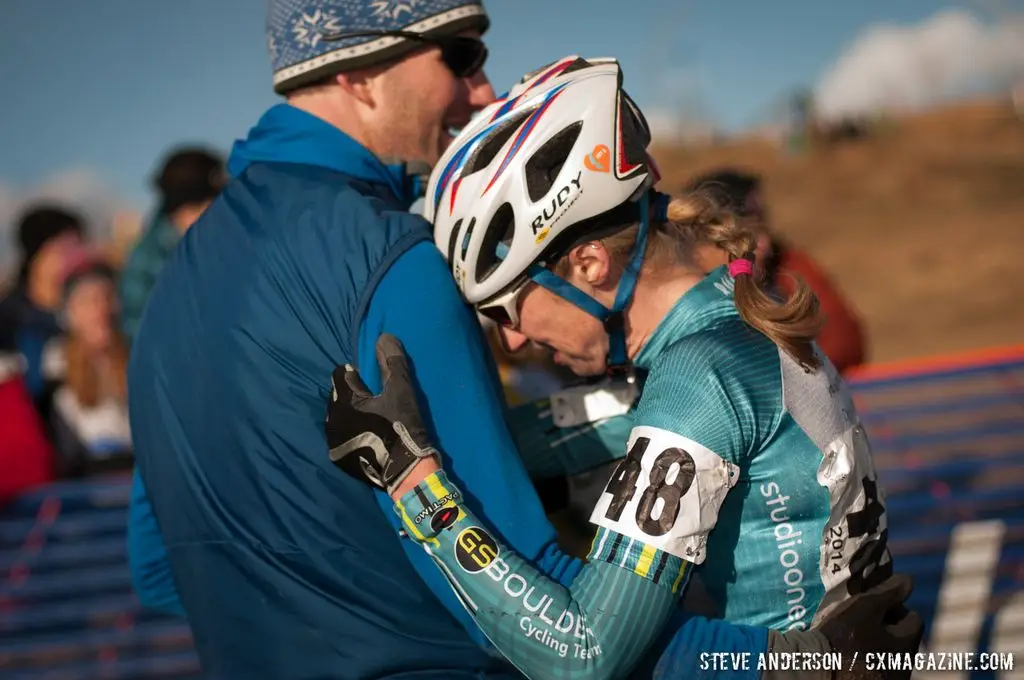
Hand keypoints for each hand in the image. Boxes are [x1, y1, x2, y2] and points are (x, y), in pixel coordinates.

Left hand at [326, 334, 438, 495]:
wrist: (406, 472)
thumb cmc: (402, 427)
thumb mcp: (401, 391)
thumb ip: (391, 362)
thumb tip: (384, 336)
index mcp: (344, 400)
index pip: (340, 374)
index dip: (355, 374)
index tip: (369, 380)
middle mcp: (331, 419)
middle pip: (336, 396)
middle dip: (350, 395)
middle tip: (372, 401)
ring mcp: (332, 441)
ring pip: (336, 417)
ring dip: (348, 415)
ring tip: (368, 420)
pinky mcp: (337, 459)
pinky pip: (339, 437)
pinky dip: (348, 433)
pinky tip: (364, 437)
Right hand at [767, 574, 923, 679]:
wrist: (824, 672)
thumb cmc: (844, 639)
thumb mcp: (863, 608)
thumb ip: (886, 593)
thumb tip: (907, 580)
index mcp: (905, 641)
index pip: (913, 617)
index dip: (895, 606)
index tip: (874, 603)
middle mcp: (904, 662)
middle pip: (902, 636)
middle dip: (887, 625)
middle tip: (863, 618)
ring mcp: (891, 675)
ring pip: (889, 650)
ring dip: (877, 640)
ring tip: (854, 635)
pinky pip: (876, 662)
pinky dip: (867, 654)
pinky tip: (849, 652)